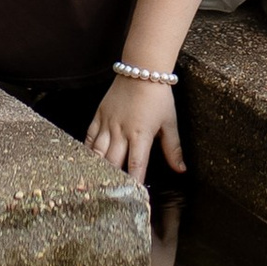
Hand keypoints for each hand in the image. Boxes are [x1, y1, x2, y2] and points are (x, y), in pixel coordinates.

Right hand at [86, 71, 182, 185]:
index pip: (136, 164)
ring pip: (97, 152)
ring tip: (94, 184)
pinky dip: (87, 151)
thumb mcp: (170, 122)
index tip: (133, 195)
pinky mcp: (99, 116)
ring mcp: (108, 123)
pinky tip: (85, 162)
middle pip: (113, 162)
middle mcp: (121, 131)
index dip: (134, 181)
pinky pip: (89, 137)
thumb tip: (181, 169)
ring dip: (96, 168)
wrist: (142, 70)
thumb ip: (173, 149)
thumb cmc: (158, 97)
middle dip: (112, 179)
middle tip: (110, 194)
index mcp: (140, 134)